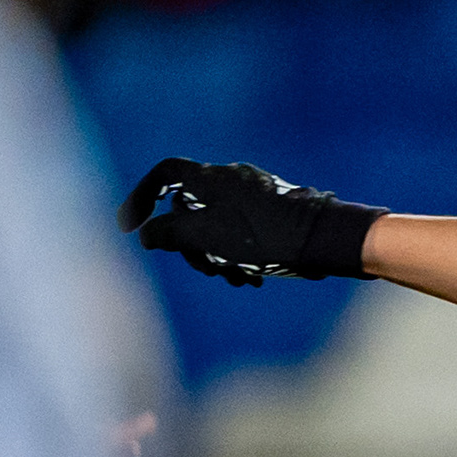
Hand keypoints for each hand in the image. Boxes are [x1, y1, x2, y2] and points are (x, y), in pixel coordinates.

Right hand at [121, 158, 383, 286]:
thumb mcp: (207, 238)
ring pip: (217, 227)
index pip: (164, 176)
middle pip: (191, 211)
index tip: (130, 226)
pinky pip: (241, 233)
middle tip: (210, 271)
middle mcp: (231, 180)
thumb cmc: (266, 237)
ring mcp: (253, 195)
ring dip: (219, 257)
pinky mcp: (273, 212)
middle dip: (193, 247)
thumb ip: (169, 235)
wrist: (326, 239)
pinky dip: (238, 255)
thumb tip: (147, 236)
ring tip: (239, 280)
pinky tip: (254, 279)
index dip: (142, 197)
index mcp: (211, 178)